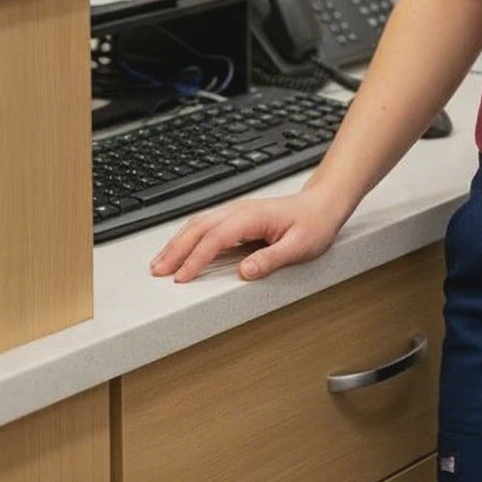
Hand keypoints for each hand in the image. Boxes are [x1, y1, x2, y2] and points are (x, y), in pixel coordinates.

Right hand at [149, 184, 351, 283]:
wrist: (323, 204)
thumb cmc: (314, 223)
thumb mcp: (300, 246)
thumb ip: (271, 259)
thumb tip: (244, 272)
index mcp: (252, 217)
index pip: (216, 238)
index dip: (196, 258)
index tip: (181, 277)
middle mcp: (240, 210)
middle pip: (199, 227)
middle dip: (176, 249)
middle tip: (158, 272)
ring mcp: (237, 211)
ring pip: (198, 223)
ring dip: (177, 242)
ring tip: (161, 263)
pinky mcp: (237, 217)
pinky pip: (206, 224)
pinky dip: (188, 237)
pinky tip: (181, 249)